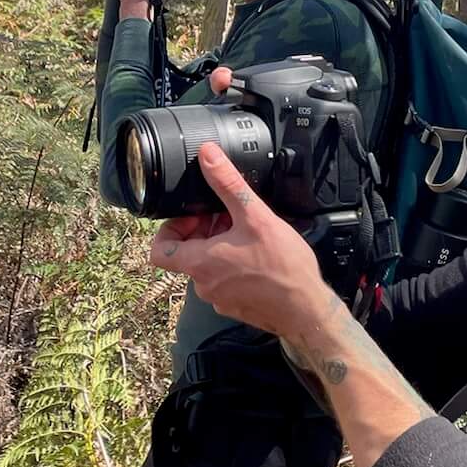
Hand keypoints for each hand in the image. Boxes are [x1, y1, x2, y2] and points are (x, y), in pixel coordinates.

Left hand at [150, 142, 329, 341]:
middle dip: (204, 231)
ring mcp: (219, 299)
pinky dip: (234, 265)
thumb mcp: (255, 217)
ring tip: (246, 233)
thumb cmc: (283, 267)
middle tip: (227, 217)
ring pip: (208, 266)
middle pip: (187, 254)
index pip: (159, 250)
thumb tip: (208, 156)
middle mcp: (203, 285)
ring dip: (220, 246)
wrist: (307, 310)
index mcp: (199, 264)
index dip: (170, 229)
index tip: (193, 217)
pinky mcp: (236, 306)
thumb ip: (228, 184)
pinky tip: (258, 255)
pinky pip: (225, 280)